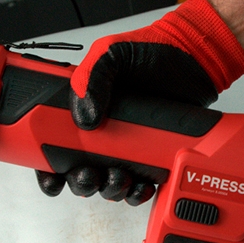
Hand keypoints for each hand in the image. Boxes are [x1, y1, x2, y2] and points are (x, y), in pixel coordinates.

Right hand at [37, 0, 243, 203]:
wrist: (196, 58)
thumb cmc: (152, 50)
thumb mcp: (111, 53)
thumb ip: (91, 79)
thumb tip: (85, 119)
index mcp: (82, 107)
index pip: (53, 143)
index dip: (47, 166)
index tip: (52, 178)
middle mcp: (100, 130)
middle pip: (77, 171)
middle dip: (80, 182)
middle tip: (89, 177)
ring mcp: (125, 146)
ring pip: (106, 182)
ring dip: (109, 189)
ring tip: (119, 179)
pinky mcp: (150, 156)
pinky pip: (137, 184)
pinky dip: (137, 192)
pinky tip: (142, 185)